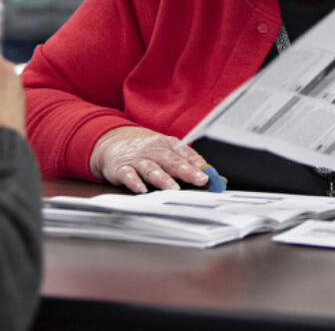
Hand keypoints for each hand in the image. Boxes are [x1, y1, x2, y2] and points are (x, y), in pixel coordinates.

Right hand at [89, 126, 209, 192]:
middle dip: (187, 171)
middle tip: (200, 180)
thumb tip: (219, 181)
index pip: (188, 155)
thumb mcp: (170, 156)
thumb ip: (193, 168)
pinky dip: (134, 182)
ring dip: (163, 178)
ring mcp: (138, 159)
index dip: (200, 166)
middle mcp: (155, 150)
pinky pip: (128, 175)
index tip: (212, 177)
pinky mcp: (122, 168)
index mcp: (170, 146)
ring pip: (152, 168)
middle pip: (173, 161)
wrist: (115, 145)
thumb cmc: (149, 154)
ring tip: (173, 188)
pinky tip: (141, 189)